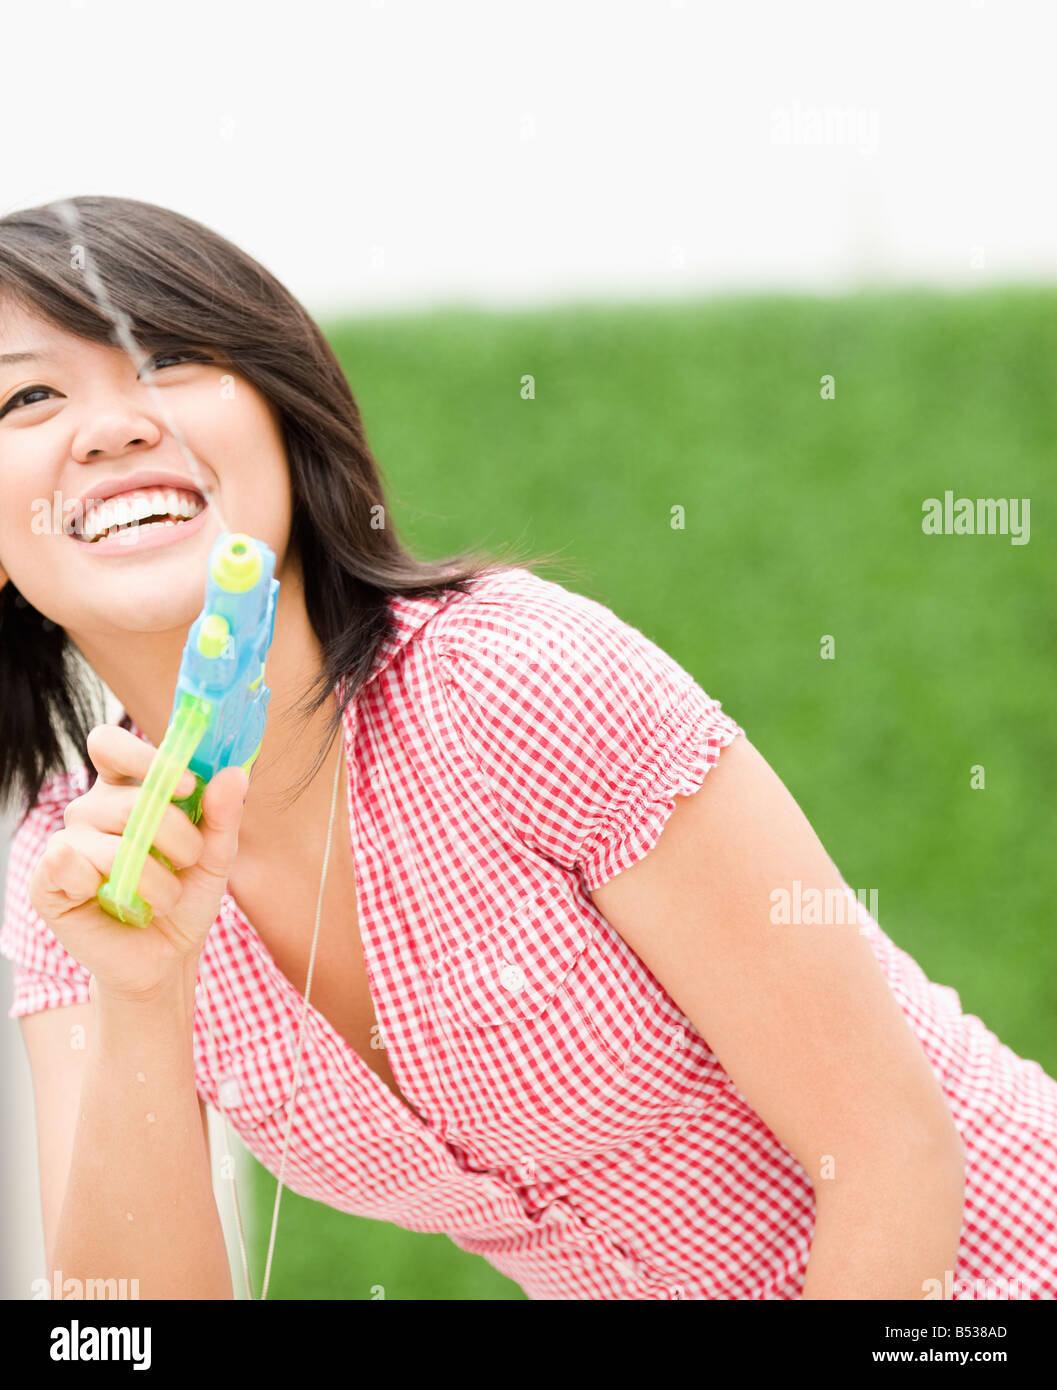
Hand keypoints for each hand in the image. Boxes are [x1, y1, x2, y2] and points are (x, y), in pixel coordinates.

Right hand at [28, 723, 249, 1002]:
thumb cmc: (186, 898)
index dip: (142, 756)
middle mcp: (91, 810)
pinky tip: (120, 903)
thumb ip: (223, 814)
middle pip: (128, 800)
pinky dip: (110, 888)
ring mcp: (67, 843)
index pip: (109, 746)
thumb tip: (235, 773)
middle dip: (175, 835)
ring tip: (165, 898)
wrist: (167, 958)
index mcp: (126, 790)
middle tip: (189, 860)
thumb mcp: (216, 856)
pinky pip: (69, 863)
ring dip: (154, 878)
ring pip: (110, 842)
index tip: (186, 784)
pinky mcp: (49, 880)